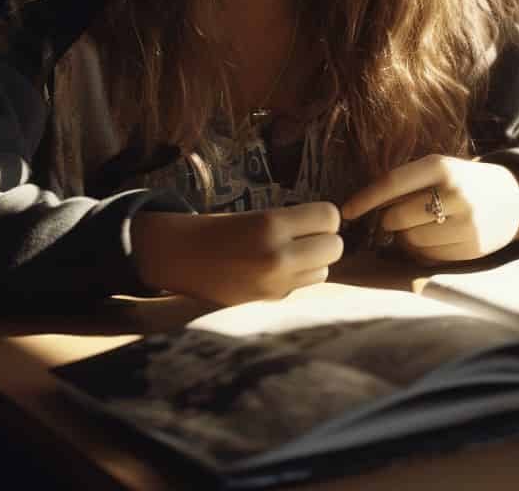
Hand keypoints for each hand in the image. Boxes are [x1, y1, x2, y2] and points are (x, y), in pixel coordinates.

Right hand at [131, 202, 343, 304]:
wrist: (183, 258)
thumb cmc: (221, 229)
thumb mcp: (259, 216)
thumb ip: (294, 223)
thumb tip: (333, 228)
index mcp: (272, 225)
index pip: (330, 217)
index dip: (324, 216)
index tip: (311, 217)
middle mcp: (277, 256)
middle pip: (335, 246)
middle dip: (325, 239)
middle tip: (306, 234)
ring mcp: (276, 283)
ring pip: (324, 271)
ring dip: (314, 261)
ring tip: (290, 253)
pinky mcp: (271, 301)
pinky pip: (303, 286)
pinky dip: (297, 278)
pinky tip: (274, 270)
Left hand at [342, 155, 518, 263]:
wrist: (513, 199)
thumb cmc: (461, 182)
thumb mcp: (438, 168)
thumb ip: (405, 182)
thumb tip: (361, 205)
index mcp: (441, 166)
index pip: (391, 184)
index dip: (364, 200)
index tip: (346, 211)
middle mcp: (454, 193)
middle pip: (396, 217)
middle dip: (390, 221)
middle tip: (398, 217)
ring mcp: (465, 222)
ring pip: (410, 241)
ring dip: (405, 238)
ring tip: (420, 226)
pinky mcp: (471, 247)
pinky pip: (427, 257)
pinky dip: (421, 251)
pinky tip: (433, 238)